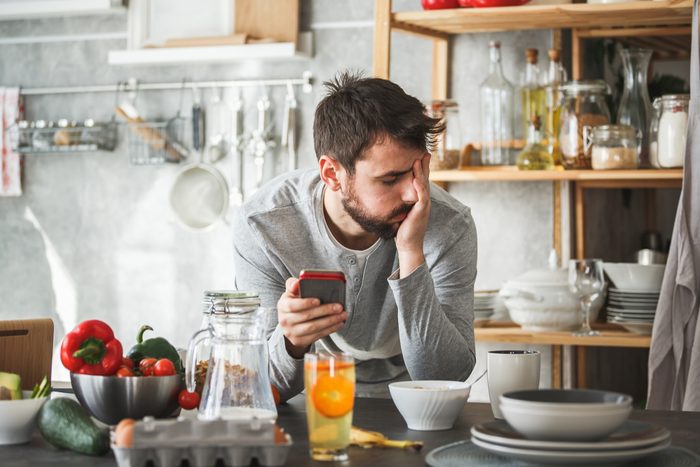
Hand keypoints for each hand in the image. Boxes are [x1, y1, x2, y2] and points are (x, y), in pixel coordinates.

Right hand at [277, 277, 346, 357]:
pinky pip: (317, 335)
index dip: (305, 303)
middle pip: (306, 316)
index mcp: (282, 306)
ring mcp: (292, 332)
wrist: (289, 325)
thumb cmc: (294, 304)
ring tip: (342, 315)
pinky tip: (339, 323)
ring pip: (313, 327)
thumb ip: (293, 285)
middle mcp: (285, 320)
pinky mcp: (300, 341)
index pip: (292, 305)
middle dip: (325, 311)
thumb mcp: (291, 294)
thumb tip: (297, 282)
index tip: (318, 300)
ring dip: (330, 321)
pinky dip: (330, 329)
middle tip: (339, 307)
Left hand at [395, 154, 429, 275]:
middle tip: (425, 152)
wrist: (408, 245)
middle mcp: (424, 201)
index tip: (420, 156)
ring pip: (424, 185)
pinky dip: (419, 186)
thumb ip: (401, 203)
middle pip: (425, 179)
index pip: (421, 181)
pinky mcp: (421, 211)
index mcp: (420, 200)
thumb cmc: (404, 230)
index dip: (421, 169)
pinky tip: (416, 178)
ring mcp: (424, 205)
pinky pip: (421, 196)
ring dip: (422, 172)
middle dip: (425, 165)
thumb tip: (391, 194)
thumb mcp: (402, 212)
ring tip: (420, 159)